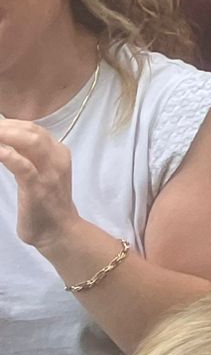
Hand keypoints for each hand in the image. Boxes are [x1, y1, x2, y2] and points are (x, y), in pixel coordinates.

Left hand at [0, 117, 81, 251]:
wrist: (59, 231)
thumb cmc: (46, 203)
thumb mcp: (43, 173)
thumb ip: (29, 158)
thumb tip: (7, 145)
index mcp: (58, 152)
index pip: (34, 129)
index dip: (11, 124)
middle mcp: (57, 158)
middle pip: (32, 131)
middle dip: (6, 126)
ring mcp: (49, 173)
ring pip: (32, 142)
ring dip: (6, 135)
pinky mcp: (38, 188)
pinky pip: (23, 166)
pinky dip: (8, 156)